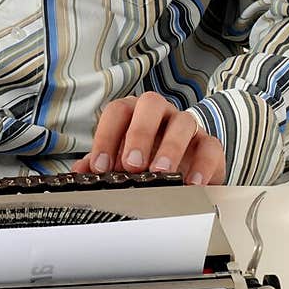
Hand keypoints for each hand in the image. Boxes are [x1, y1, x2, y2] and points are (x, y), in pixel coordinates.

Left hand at [70, 93, 225, 185]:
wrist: (182, 167)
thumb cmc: (145, 159)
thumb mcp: (119, 160)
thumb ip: (99, 164)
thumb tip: (78, 175)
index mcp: (133, 112)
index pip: (117, 112)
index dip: (106, 137)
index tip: (100, 167)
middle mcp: (159, 113)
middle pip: (150, 105)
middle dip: (139, 134)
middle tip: (132, 165)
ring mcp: (186, 125)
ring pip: (183, 123)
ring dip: (171, 148)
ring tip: (161, 173)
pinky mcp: (209, 144)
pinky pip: (210, 147)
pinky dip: (202, 166)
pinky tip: (192, 184)